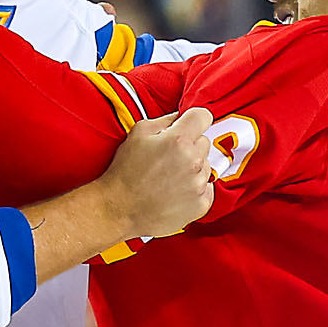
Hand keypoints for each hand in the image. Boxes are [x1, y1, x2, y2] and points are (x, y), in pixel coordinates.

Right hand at [99, 107, 215, 238]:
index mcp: (178, 140)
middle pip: (204, 142)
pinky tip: (175, 190)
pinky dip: (195, 188)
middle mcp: (193, 161)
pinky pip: (207, 187)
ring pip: (206, 165)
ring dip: (192, 167)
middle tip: (168, 157)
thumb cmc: (125, 173)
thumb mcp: (138, 133)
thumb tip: (180, 117)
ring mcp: (199, 184)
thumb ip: (164, 120)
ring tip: (169, 176)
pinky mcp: (201, 203)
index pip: (203, 116)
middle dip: (190, 145)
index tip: (190, 125)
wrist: (120, 210)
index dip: (195, 119)